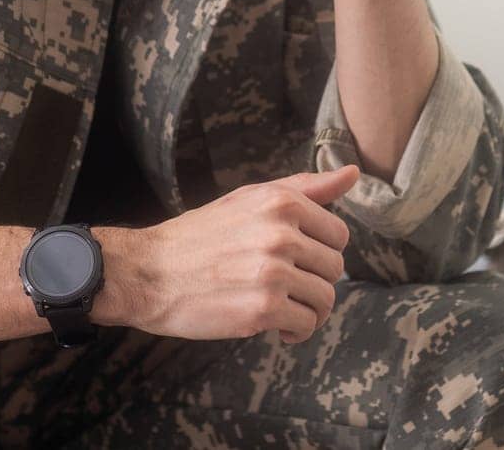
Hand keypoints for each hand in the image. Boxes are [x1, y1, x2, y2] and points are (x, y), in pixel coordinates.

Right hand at [100, 164, 358, 343]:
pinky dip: (295, 331)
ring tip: (282, 308)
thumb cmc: (201, 236)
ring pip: (325, 299)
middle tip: (285, 286)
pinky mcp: (262, 309)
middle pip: (335, 268)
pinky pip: (306, 324)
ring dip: (308, 310)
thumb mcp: (250, 198)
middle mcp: (280, 233)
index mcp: (281, 202)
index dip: (319, 252)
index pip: (338, 233)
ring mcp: (272, 272)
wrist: (149, 273)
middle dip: (314, 281)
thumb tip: (354, 172)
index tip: (296, 261)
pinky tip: (275, 327)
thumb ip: (306, 188)